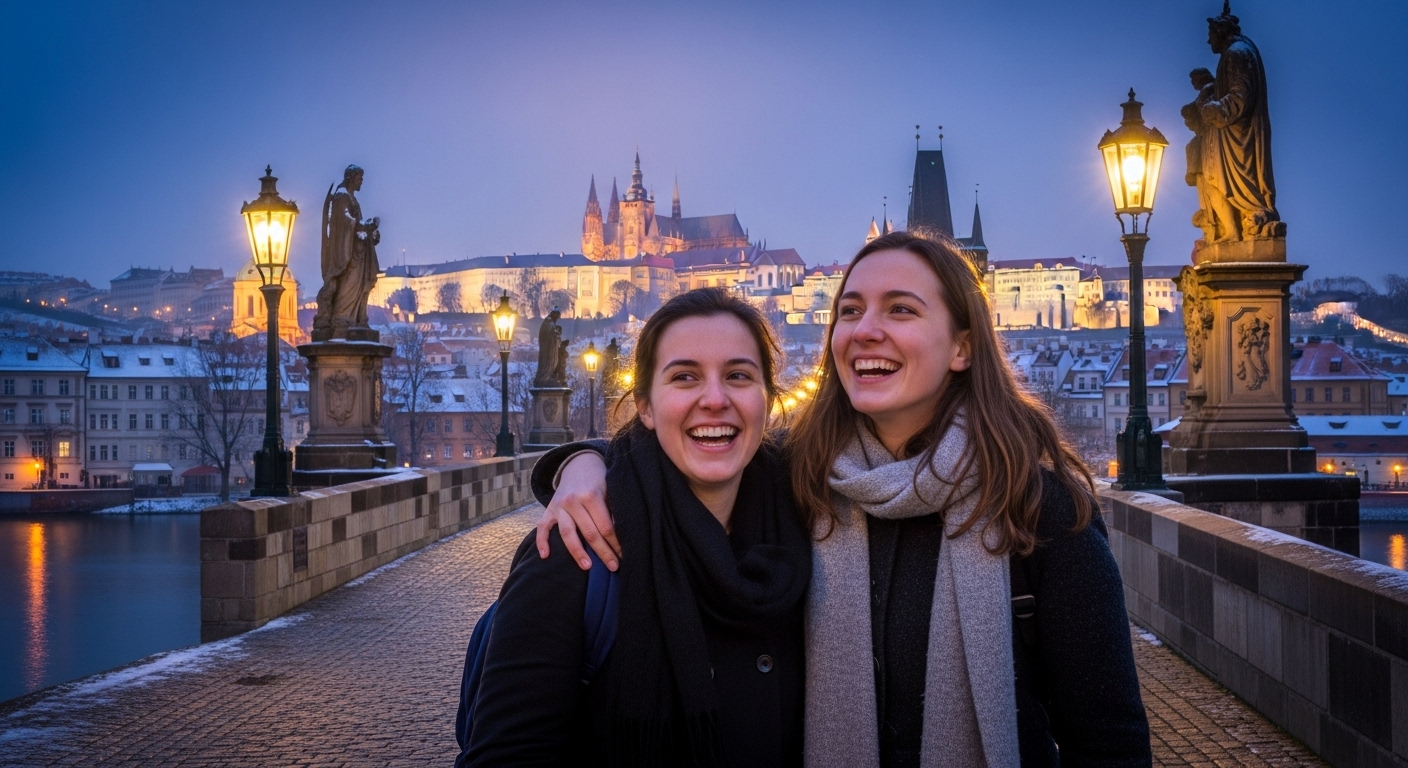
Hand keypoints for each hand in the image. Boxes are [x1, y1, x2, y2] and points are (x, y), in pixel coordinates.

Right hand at [535, 452, 617, 570]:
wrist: (578, 465)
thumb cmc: (599, 481)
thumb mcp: (609, 490)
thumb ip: (612, 510)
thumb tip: (621, 535)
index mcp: (591, 495)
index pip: (605, 525)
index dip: (615, 542)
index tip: (623, 554)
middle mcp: (573, 501)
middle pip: (589, 533)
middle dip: (603, 551)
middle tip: (613, 566)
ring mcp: (559, 506)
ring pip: (567, 533)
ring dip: (577, 552)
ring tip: (587, 567)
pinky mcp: (549, 510)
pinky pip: (542, 527)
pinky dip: (541, 542)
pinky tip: (545, 556)